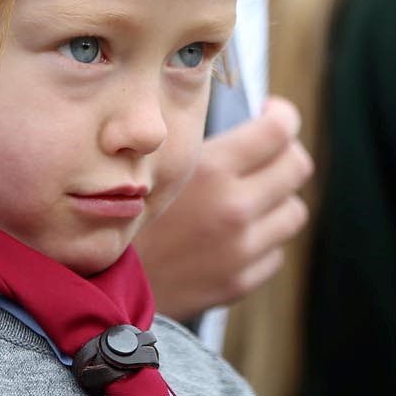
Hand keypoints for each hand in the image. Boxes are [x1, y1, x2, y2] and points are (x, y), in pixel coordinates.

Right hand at [135, 96, 313, 320]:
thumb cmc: (125, 209)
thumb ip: (208, 143)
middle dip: (287, 152)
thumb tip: (250, 116)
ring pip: (294, 211)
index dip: (282, 115)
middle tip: (268, 152)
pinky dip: (262, 240)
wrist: (97, 279)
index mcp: (214, 170)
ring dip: (278, 200)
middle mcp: (234, 208)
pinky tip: (235, 234)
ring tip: (252, 196)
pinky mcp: (239, 281)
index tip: (272, 114)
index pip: (280, 130)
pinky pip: (275, 251)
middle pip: (298, 166)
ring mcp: (241, 249)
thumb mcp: (162, 162)